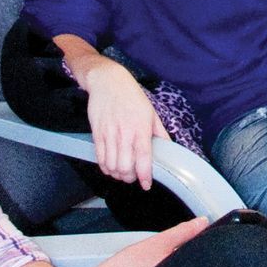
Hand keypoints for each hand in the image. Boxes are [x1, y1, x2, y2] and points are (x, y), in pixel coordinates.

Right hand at [81, 56, 164, 187]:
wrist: (108, 82)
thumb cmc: (132, 96)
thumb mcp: (151, 112)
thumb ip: (159, 133)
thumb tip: (169, 149)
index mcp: (141, 129)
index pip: (143, 159)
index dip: (145, 176)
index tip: (146, 185)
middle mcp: (125, 133)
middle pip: (125, 167)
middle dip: (129, 178)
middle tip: (133, 177)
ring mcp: (109, 134)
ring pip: (111, 165)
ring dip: (117, 175)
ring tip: (122, 173)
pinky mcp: (97, 133)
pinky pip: (100, 157)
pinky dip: (105, 167)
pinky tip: (111, 167)